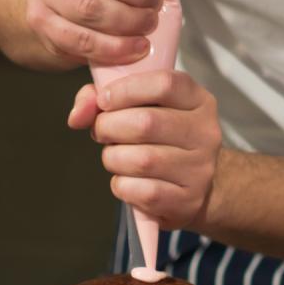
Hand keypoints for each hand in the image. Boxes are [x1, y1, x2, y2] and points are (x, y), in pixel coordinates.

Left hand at [69, 69, 219, 230]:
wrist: (195, 186)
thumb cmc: (160, 139)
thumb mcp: (141, 106)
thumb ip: (102, 99)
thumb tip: (78, 114)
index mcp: (198, 101)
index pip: (164, 85)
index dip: (126, 90)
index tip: (104, 100)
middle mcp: (205, 133)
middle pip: (147, 123)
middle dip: (109, 127)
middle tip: (102, 131)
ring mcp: (200, 169)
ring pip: (142, 160)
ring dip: (114, 158)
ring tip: (115, 156)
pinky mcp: (189, 200)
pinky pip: (143, 192)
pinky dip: (123, 186)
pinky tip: (126, 180)